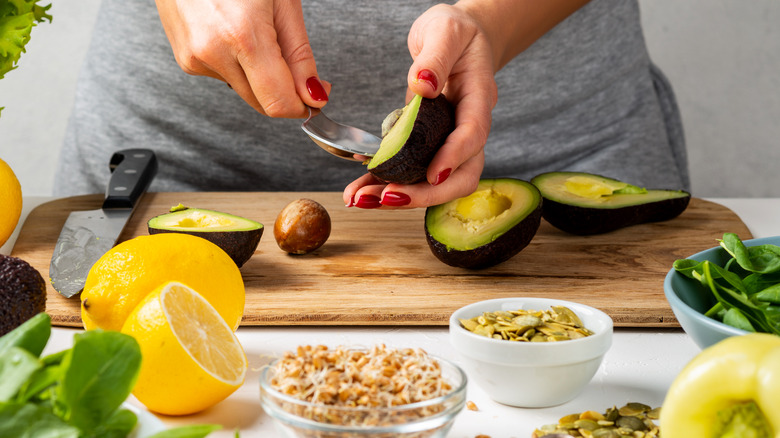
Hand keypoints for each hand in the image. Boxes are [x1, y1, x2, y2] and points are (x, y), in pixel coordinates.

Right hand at [154, 0, 329, 117]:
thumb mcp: (283, 2)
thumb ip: (299, 55)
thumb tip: (314, 97)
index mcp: (242, 36)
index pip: (277, 103)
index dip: (302, 106)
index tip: (316, 97)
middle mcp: (212, 52)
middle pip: (262, 102)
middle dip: (283, 88)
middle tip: (289, 52)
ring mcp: (194, 58)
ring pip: (244, 90)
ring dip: (258, 74)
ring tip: (253, 27)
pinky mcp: (185, 59)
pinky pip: (224, 76)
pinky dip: (237, 63)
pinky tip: (232, 29)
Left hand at [343, 3, 496, 208]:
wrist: (458, 38)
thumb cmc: (456, 31)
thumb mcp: (445, 30)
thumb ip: (435, 57)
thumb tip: (422, 86)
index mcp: (478, 97)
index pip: (473, 134)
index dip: (455, 158)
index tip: (433, 174)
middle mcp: (467, 127)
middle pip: (460, 175)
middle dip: (425, 193)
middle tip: (388, 199)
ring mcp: (449, 140)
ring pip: (433, 181)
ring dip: (400, 195)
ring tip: (361, 199)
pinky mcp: (427, 144)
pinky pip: (410, 170)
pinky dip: (385, 182)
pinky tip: (360, 188)